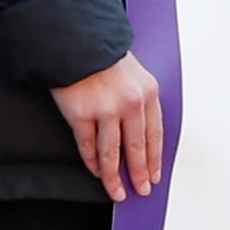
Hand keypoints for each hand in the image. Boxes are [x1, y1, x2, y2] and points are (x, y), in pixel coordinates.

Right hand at [52, 52, 166, 198]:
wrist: (74, 39)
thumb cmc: (100, 53)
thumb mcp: (132, 72)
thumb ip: (138, 99)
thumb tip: (139, 131)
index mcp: (147, 92)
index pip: (155, 135)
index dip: (154, 159)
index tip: (154, 175)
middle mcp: (130, 103)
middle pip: (137, 149)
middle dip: (139, 174)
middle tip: (140, 189)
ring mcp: (105, 110)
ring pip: (112, 154)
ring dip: (114, 177)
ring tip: (116, 191)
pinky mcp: (80, 115)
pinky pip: (88, 147)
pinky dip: (91, 162)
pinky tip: (95, 170)